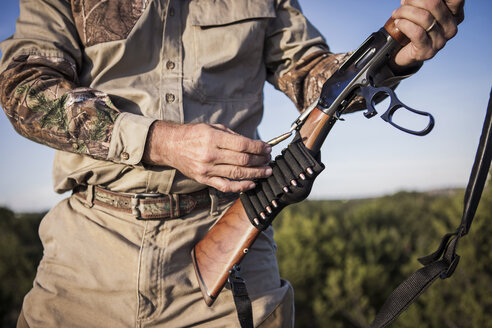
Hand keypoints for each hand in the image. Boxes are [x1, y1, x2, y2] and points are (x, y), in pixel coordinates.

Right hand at [143, 121, 271, 192]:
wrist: (170, 145)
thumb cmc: (194, 134)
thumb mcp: (213, 128)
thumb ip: (233, 136)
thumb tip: (254, 144)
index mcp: (213, 138)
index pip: (243, 145)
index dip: (259, 147)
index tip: (268, 148)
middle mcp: (210, 154)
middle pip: (242, 160)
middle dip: (260, 160)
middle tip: (269, 159)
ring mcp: (207, 169)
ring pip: (237, 174)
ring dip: (255, 174)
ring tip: (266, 172)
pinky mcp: (203, 179)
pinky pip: (225, 186)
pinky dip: (240, 187)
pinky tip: (252, 184)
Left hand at [391, 0, 464, 67]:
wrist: (400, 52)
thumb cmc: (412, 26)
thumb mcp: (421, 9)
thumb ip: (424, 1)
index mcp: (454, 14)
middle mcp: (451, 27)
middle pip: (435, 3)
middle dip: (414, 0)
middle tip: (403, 3)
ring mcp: (440, 41)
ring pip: (424, 17)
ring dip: (405, 12)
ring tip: (396, 13)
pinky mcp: (427, 51)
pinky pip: (416, 32)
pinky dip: (404, 24)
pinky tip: (398, 23)